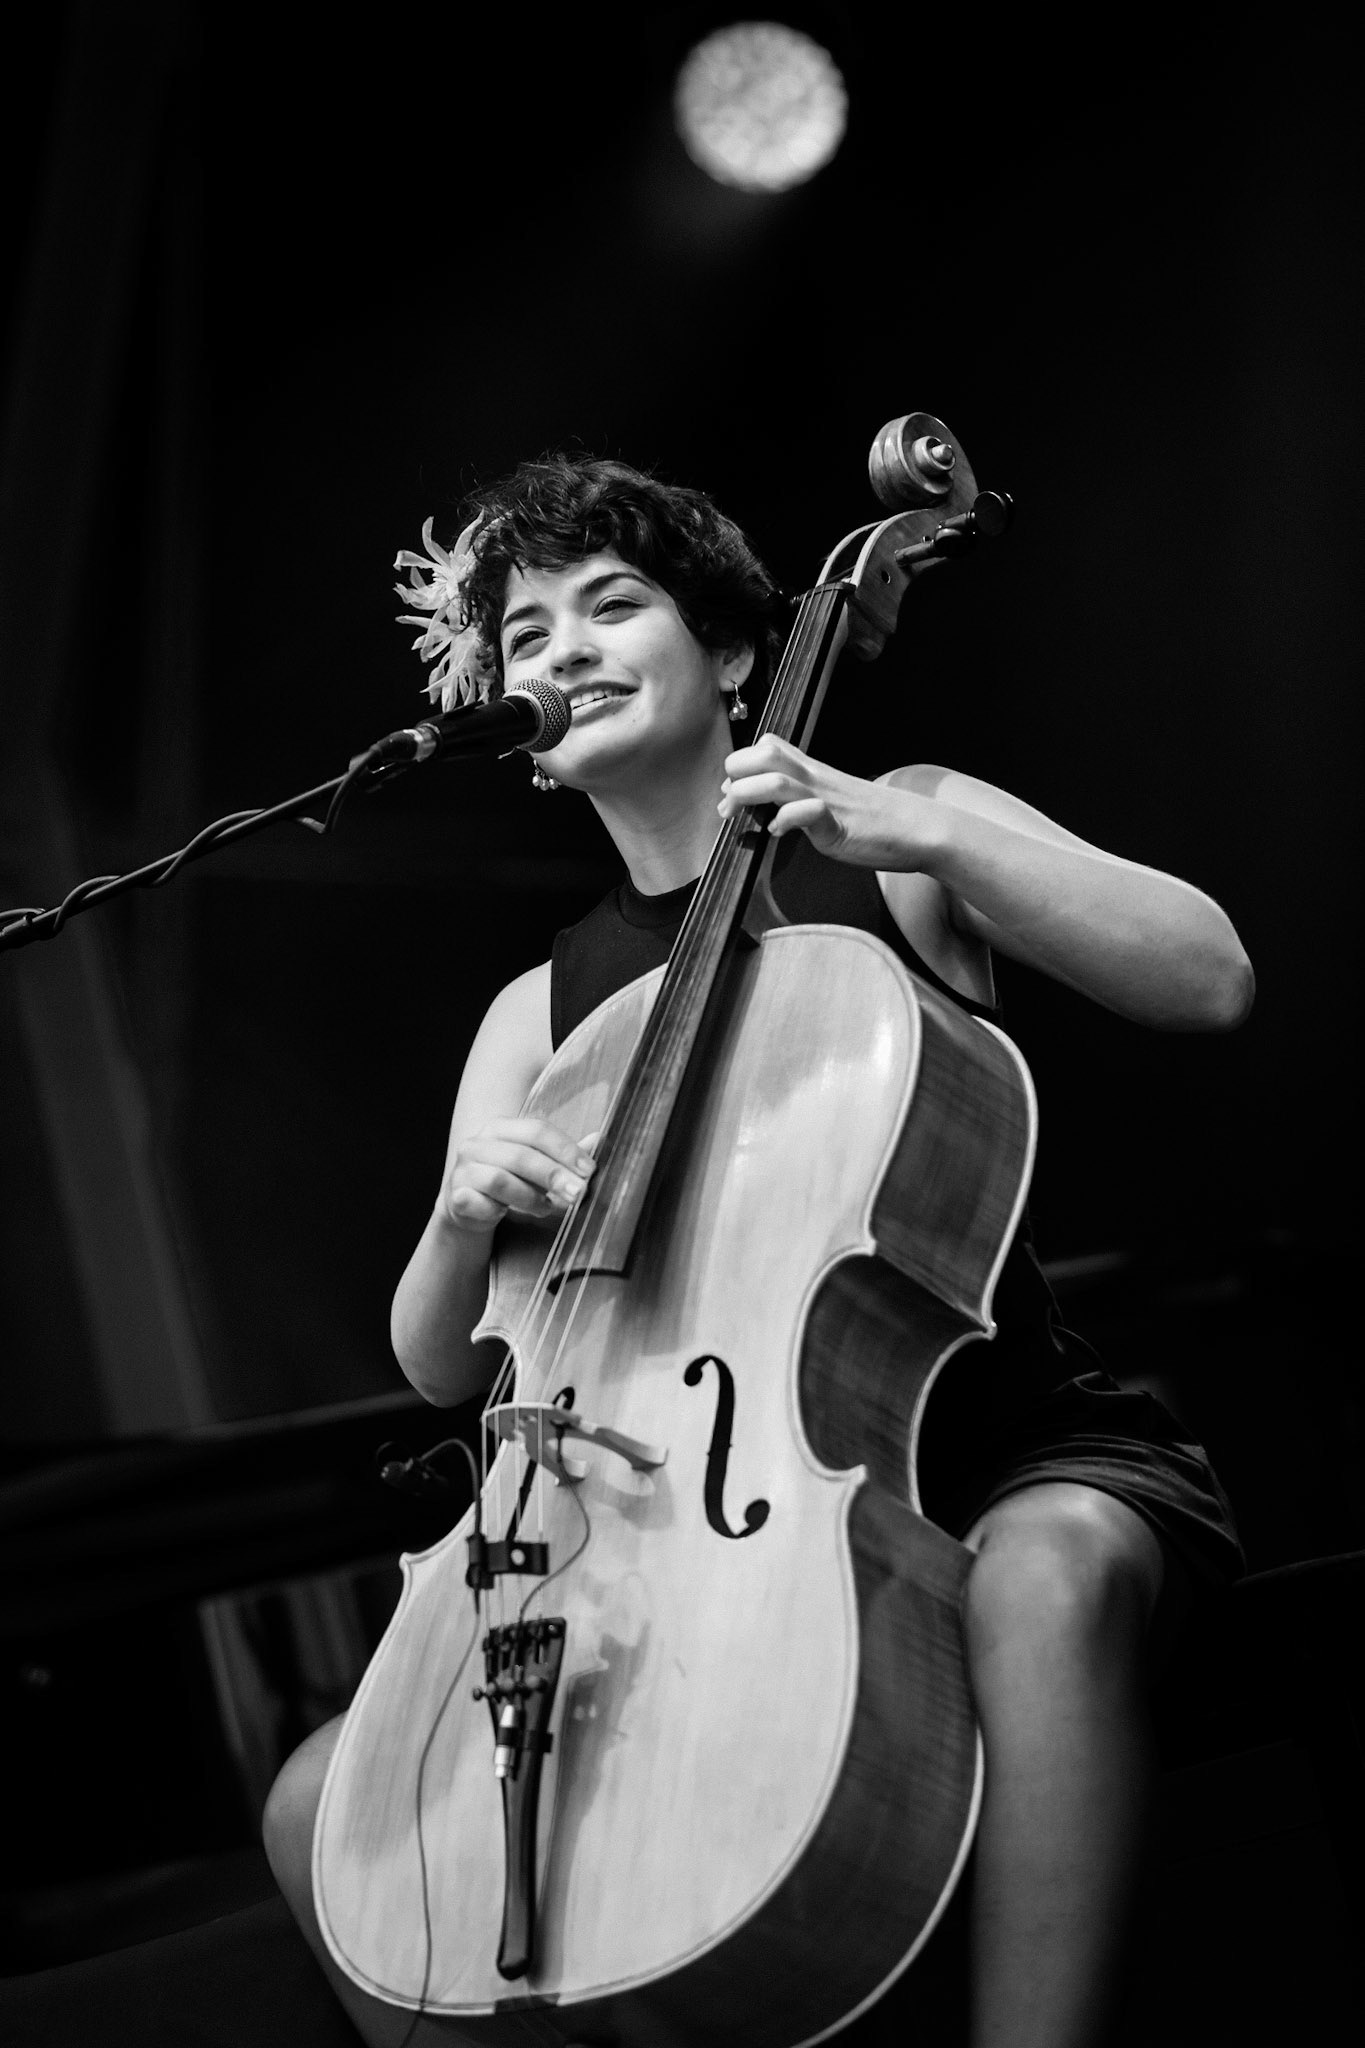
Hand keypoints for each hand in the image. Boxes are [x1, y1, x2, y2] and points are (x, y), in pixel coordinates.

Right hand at [439, 1118, 596, 1235]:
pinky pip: (480, 1203)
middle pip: (521, 1155)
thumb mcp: (537, 1163)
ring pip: (500, 1180)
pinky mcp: (455, 1196)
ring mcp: (463, 1169)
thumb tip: (598, 1139)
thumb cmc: (510, 1180)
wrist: (467, 1205)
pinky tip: (506, 1213)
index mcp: (500, 1127)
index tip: (589, 1170)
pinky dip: (498, 1211)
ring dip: (530, 1197)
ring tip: (545, 1208)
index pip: (536, 1130)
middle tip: (579, 1194)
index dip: (566, 1149)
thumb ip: (564, 1153)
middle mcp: (477, 1143)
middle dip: (554, 1176)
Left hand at [718, 736, 938, 871]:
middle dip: (735, 776)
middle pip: (763, 754)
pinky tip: (778, 833)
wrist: (918, 828)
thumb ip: (800, 800)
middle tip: (729, 806)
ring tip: (738, 817)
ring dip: (747, 795)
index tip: (732, 793)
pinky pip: (807, 813)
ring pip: (776, 780)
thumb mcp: (829, 801)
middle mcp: (816, 779)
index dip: (741, 766)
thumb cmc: (873, 820)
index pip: (767, 747)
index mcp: (812, 772)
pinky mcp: (838, 825)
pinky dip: (784, 821)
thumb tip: (766, 810)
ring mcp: (826, 800)